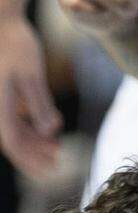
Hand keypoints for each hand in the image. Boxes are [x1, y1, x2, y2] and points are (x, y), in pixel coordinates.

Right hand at [0, 14, 61, 177]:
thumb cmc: (15, 43)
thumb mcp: (32, 73)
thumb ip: (40, 103)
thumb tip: (50, 131)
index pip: (12, 142)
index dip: (31, 159)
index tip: (50, 169)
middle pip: (10, 139)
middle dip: (33, 153)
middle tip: (57, 162)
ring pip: (11, 129)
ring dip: (32, 140)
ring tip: (56, 148)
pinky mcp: (0, 94)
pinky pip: (10, 117)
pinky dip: (27, 126)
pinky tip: (47, 130)